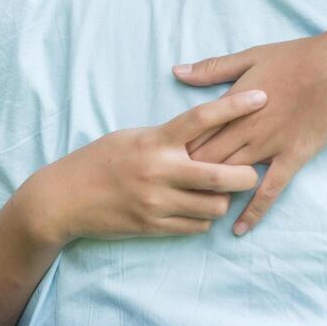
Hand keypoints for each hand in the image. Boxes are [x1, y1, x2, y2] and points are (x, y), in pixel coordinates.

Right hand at [19, 91, 267, 245]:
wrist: (64, 199)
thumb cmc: (99, 161)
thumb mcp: (131, 138)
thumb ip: (166, 137)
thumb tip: (202, 132)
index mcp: (155, 141)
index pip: (202, 118)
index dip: (235, 106)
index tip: (261, 97)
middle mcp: (159, 172)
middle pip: (221, 175)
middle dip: (245, 175)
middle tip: (251, 170)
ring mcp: (157, 203)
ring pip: (214, 206)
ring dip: (223, 199)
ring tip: (218, 192)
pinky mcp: (153, 227)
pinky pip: (196, 227)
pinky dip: (204, 218)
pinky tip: (197, 208)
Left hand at [173, 23, 326, 234]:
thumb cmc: (296, 57)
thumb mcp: (249, 58)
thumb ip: (212, 69)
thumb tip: (177, 71)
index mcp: (233, 104)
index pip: (195, 133)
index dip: (177, 151)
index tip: (164, 165)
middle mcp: (247, 128)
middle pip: (207, 159)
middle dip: (188, 177)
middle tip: (174, 193)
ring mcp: (270, 145)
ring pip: (232, 175)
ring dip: (214, 193)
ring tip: (196, 211)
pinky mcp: (294, 157)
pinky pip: (270, 190)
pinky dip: (253, 210)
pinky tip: (239, 229)